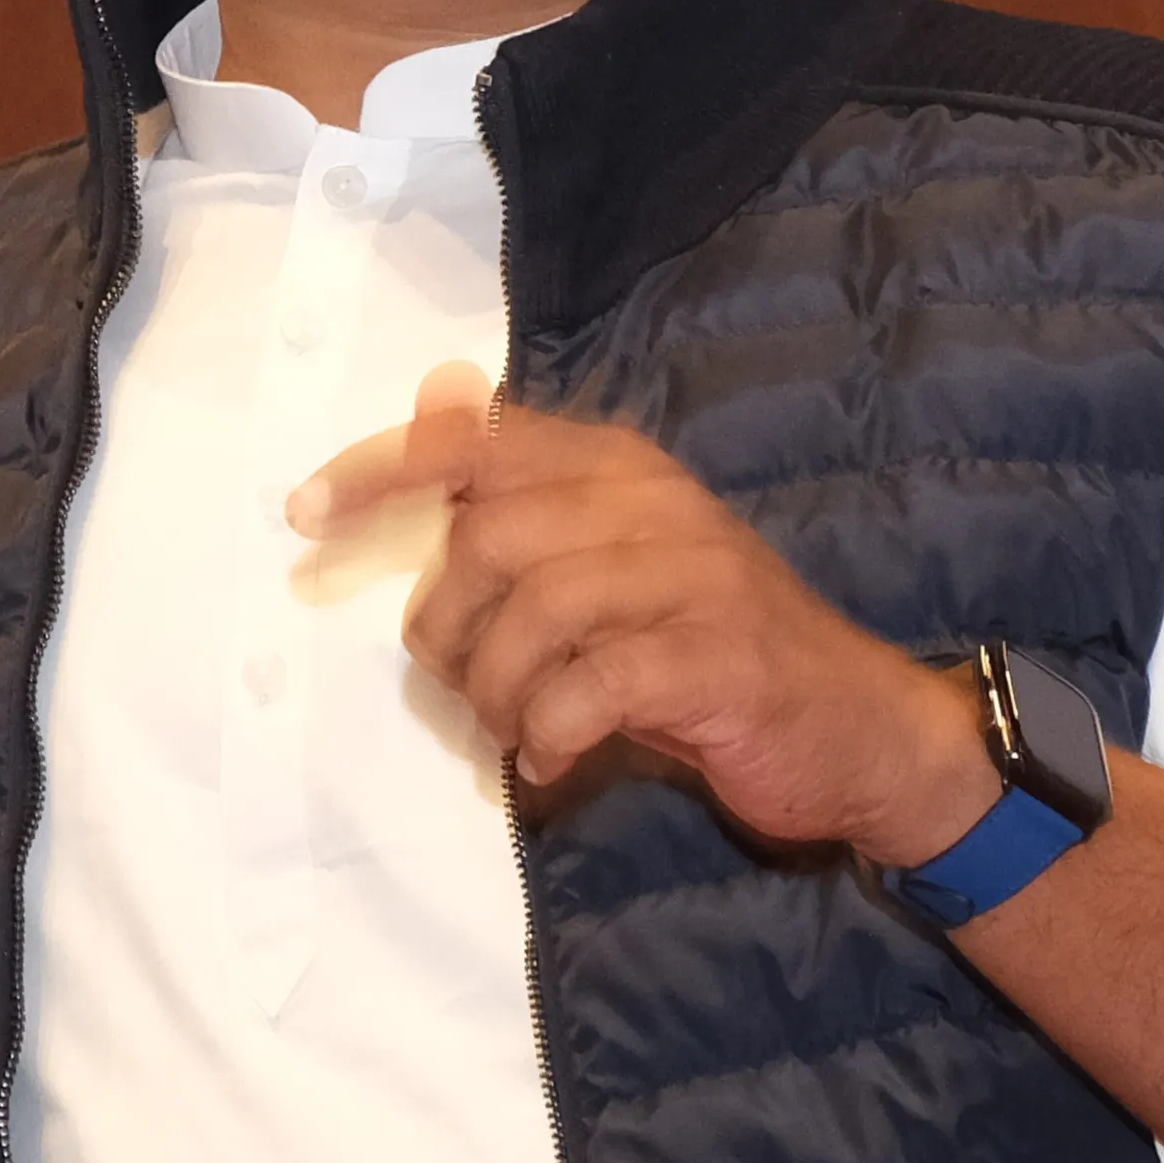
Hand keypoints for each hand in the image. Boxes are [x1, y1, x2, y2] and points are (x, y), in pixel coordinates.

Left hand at [288, 363, 997, 865]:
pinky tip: (554, 760)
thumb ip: (525, 502)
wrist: (860, 726)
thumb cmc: (711, 648)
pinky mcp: (717, 654)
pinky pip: (592, 682)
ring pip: (532, 611)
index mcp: (617, 468)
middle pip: (487, 539)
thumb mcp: (613, 566)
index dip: (380, 469)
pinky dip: (549, 730)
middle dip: (447, 629)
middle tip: (466, 688)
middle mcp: (650, 501)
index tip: (303, 512)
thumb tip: (430, 403)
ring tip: (515, 732)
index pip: (476, 443)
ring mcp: (691, 574)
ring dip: (497, 691)